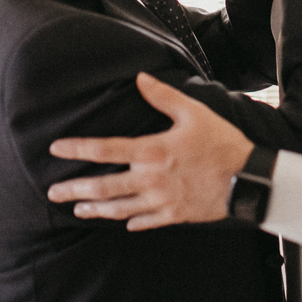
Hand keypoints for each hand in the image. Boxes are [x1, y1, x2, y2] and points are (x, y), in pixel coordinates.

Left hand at [47, 73, 253, 230]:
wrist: (248, 179)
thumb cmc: (221, 141)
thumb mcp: (193, 112)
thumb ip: (163, 96)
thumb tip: (140, 78)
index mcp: (152, 151)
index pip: (105, 149)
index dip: (77, 148)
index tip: (55, 149)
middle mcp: (150, 179)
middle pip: (104, 187)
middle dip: (75, 190)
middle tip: (53, 193)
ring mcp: (161, 201)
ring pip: (119, 209)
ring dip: (96, 209)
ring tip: (79, 209)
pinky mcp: (175, 215)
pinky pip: (147, 222)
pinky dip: (132, 222)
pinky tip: (124, 223)